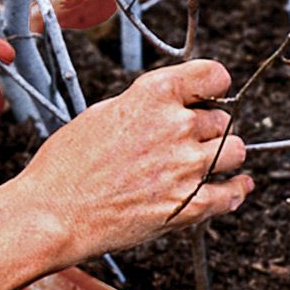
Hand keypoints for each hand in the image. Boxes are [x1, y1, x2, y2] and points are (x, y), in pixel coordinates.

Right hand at [3, 58, 251, 265]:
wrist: (53, 214)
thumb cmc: (65, 168)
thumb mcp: (100, 116)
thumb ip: (142, 106)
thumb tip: (168, 105)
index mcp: (152, 96)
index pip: (213, 75)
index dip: (213, 86)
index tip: (209, 95)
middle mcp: (176, 126)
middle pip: (223, 119)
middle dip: (208, 129)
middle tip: (187, 141)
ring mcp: (187, 166)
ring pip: (236, 152)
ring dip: (222, 157)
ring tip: (203, 163)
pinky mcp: (192, 205)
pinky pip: (233, 193)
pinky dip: (235, 190)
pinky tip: (232, 188)